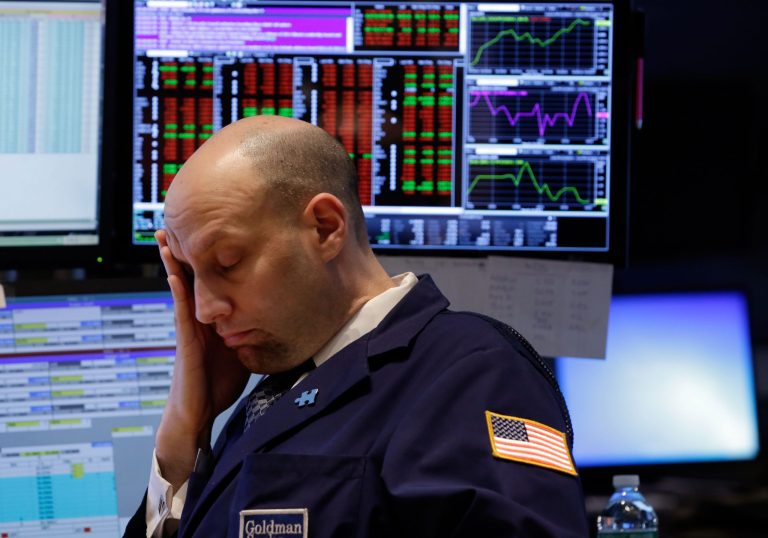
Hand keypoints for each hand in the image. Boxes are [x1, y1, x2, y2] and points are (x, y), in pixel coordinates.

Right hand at [154, 229, 249, 488]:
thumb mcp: (239, 351)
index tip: (204, 234)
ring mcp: (188, 327)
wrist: (198, 413)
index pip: (205, 282)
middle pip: (188, 277)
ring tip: (166, 238)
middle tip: (175, 223)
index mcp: (209, 320)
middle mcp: (195, 319)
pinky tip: (173, 272)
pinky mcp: (185, 339)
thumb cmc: (218, 385)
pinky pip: (180, 309)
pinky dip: (177, 289)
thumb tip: (272, 320)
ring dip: (172, 263)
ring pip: (179, 287)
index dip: (202, 259)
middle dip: (182, 252)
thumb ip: (249, 334)